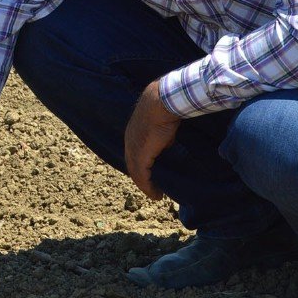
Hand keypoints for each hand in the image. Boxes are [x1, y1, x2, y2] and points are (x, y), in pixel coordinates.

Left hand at [124, 80, 181, 199]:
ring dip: (145, 186)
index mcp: (132, 133)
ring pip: (136, 173)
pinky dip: (148, 187)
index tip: (150, 174)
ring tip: (155, 194)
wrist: (162, 102)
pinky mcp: (140, 156)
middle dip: (141, 178)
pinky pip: (142, 177)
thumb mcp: (162, 125)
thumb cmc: (164, 108)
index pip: (134, 153)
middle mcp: (129, 142)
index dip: (141, 165)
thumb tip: (167, 145)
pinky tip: (156, 194)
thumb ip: (162, 136)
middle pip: (132, 165)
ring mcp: (133, 149)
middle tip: (152, 188)